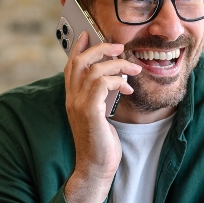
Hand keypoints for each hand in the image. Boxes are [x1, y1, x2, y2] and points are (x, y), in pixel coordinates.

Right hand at [62, 32, 141, 202]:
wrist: (95, 168)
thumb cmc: (100, 144)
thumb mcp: (99, 115)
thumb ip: (101, 97)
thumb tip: (113, 80)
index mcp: (73, 98)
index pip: (71, 66)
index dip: (79, 47)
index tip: (89, 34)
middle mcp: (72, 99)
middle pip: (80, 61)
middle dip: (101, 48)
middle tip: (119, 47)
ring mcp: (79, 106)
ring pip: (93, 70)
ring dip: (116, 64)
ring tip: (133, 69)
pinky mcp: (90, 113)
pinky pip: (100, 85)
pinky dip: (116, 80)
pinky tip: (127, 88)